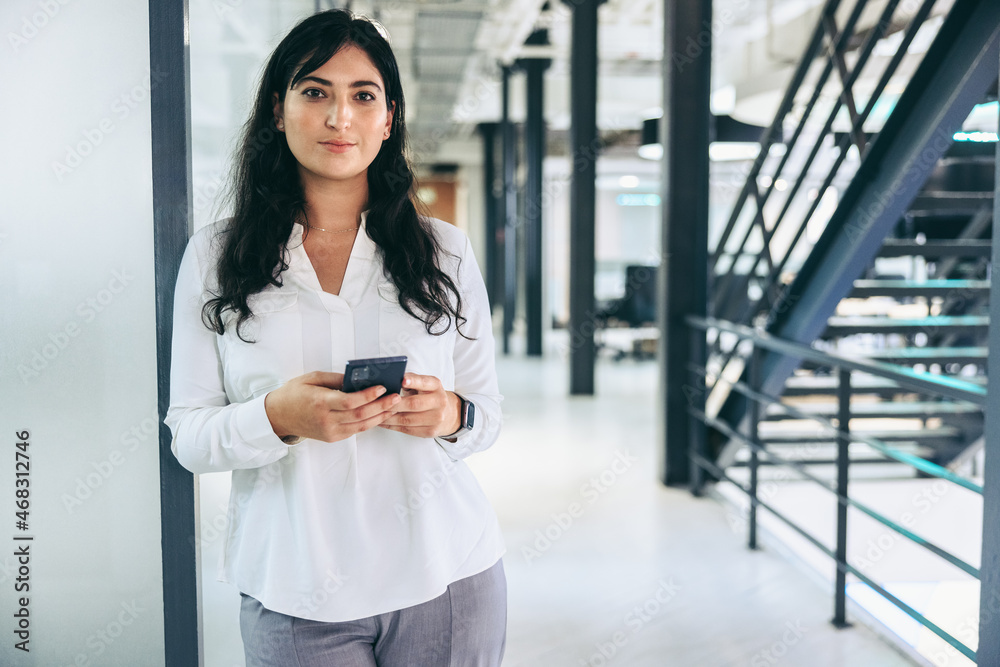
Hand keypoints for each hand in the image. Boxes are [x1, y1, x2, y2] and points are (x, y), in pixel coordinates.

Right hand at [264, 371, 401, 442]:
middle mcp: (326, 420)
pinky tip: (380, 414)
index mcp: (320, 402)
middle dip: (382, 406)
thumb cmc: (294, 394)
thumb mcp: (312, 378)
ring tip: (394, 406)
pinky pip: (356, 430)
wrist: (277, 417)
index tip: (382, 387)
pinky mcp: (333, 437)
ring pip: (362, 425)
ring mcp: (330, 431)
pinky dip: (370, 422)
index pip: (350, 401)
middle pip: (360, 415)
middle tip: (396, 397)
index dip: (369, 396)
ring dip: (380, 416)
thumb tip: (358, 378)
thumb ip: (336, 379)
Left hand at [378, 372, 461, 438]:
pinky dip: (392, 426)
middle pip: (413, 404)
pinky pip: (407, 429)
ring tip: (375, 414)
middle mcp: (439, 402)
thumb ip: (412, 380)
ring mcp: (436, 418)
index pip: (424, 382)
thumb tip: (392, 378)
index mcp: (436, 386)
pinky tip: (382, 422)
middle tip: (377, 402)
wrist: (448, 414)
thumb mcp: (425, 384)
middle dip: (393, 404)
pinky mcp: (430, 431)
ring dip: (388, 417)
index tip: (402, 379)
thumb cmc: (429, 396)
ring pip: (407, 419)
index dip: (413, 381)